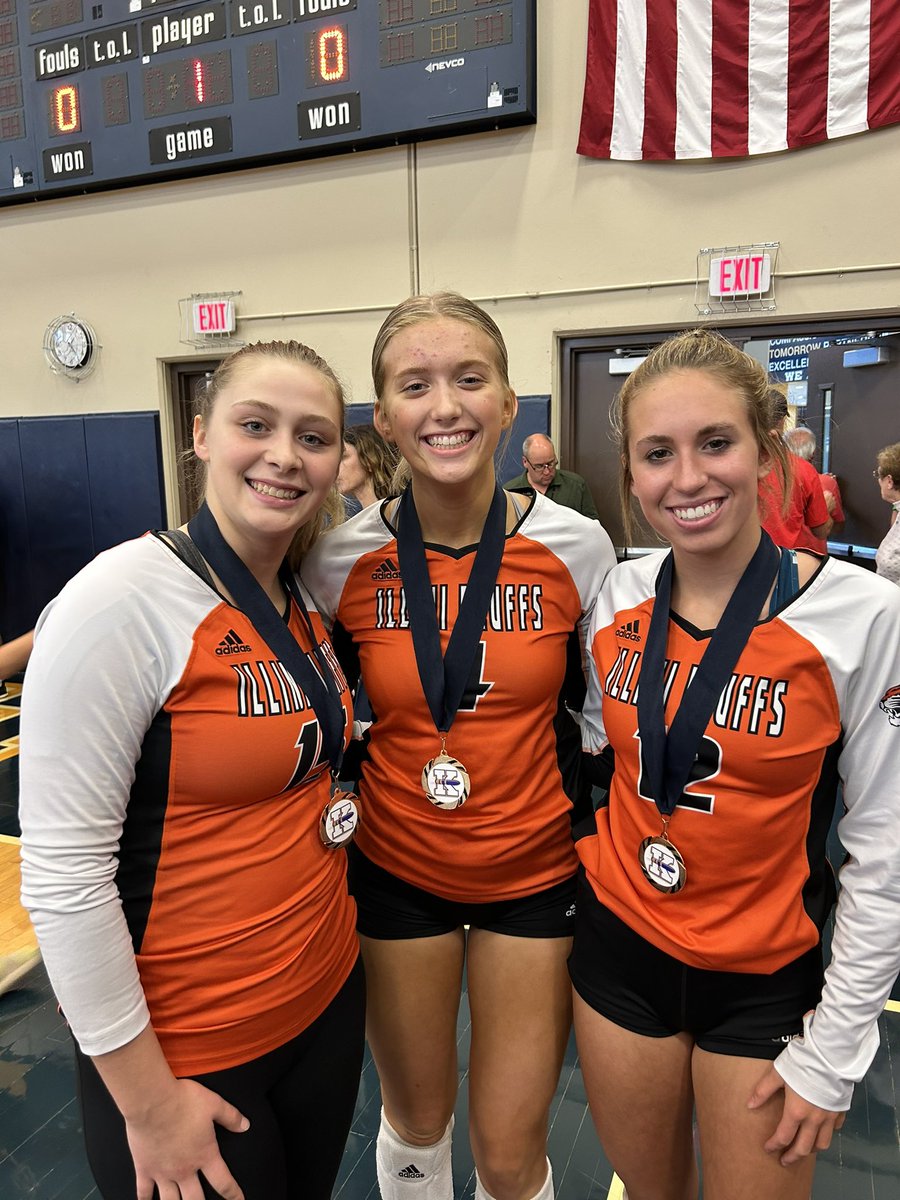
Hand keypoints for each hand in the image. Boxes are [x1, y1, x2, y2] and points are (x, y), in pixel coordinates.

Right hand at [125, 1077, 248, 1199]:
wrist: (152, 1101)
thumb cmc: (182, 1101)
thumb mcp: (214, 1104)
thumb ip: (231, 1117)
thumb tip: (244, 1125)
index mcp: (204, 1155)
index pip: (223, 1182)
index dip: (233, 1194)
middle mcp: (184, 1169)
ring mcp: (163, 1172)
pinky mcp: (144, 1168)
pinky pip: (144, 1191)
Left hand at [747, 1065, 845, 1165]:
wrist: (829, 1055)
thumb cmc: (801, 1063)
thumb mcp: (777, 1073)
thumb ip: (763, 1091)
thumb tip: (749, 1106)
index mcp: (796, 1112)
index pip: (784, 1136)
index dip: (774, 1145)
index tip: (768, 1149)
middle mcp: (815, 1119)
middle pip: (804, 1147)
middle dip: (793, 1157)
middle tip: (785, 1161)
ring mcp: (830, 1116)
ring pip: (823, 1143)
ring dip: (811, 1149)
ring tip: (803, 1148)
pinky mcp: (841, 1110)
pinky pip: (835, 1129)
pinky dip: (827, 1133)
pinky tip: (821, 1130)